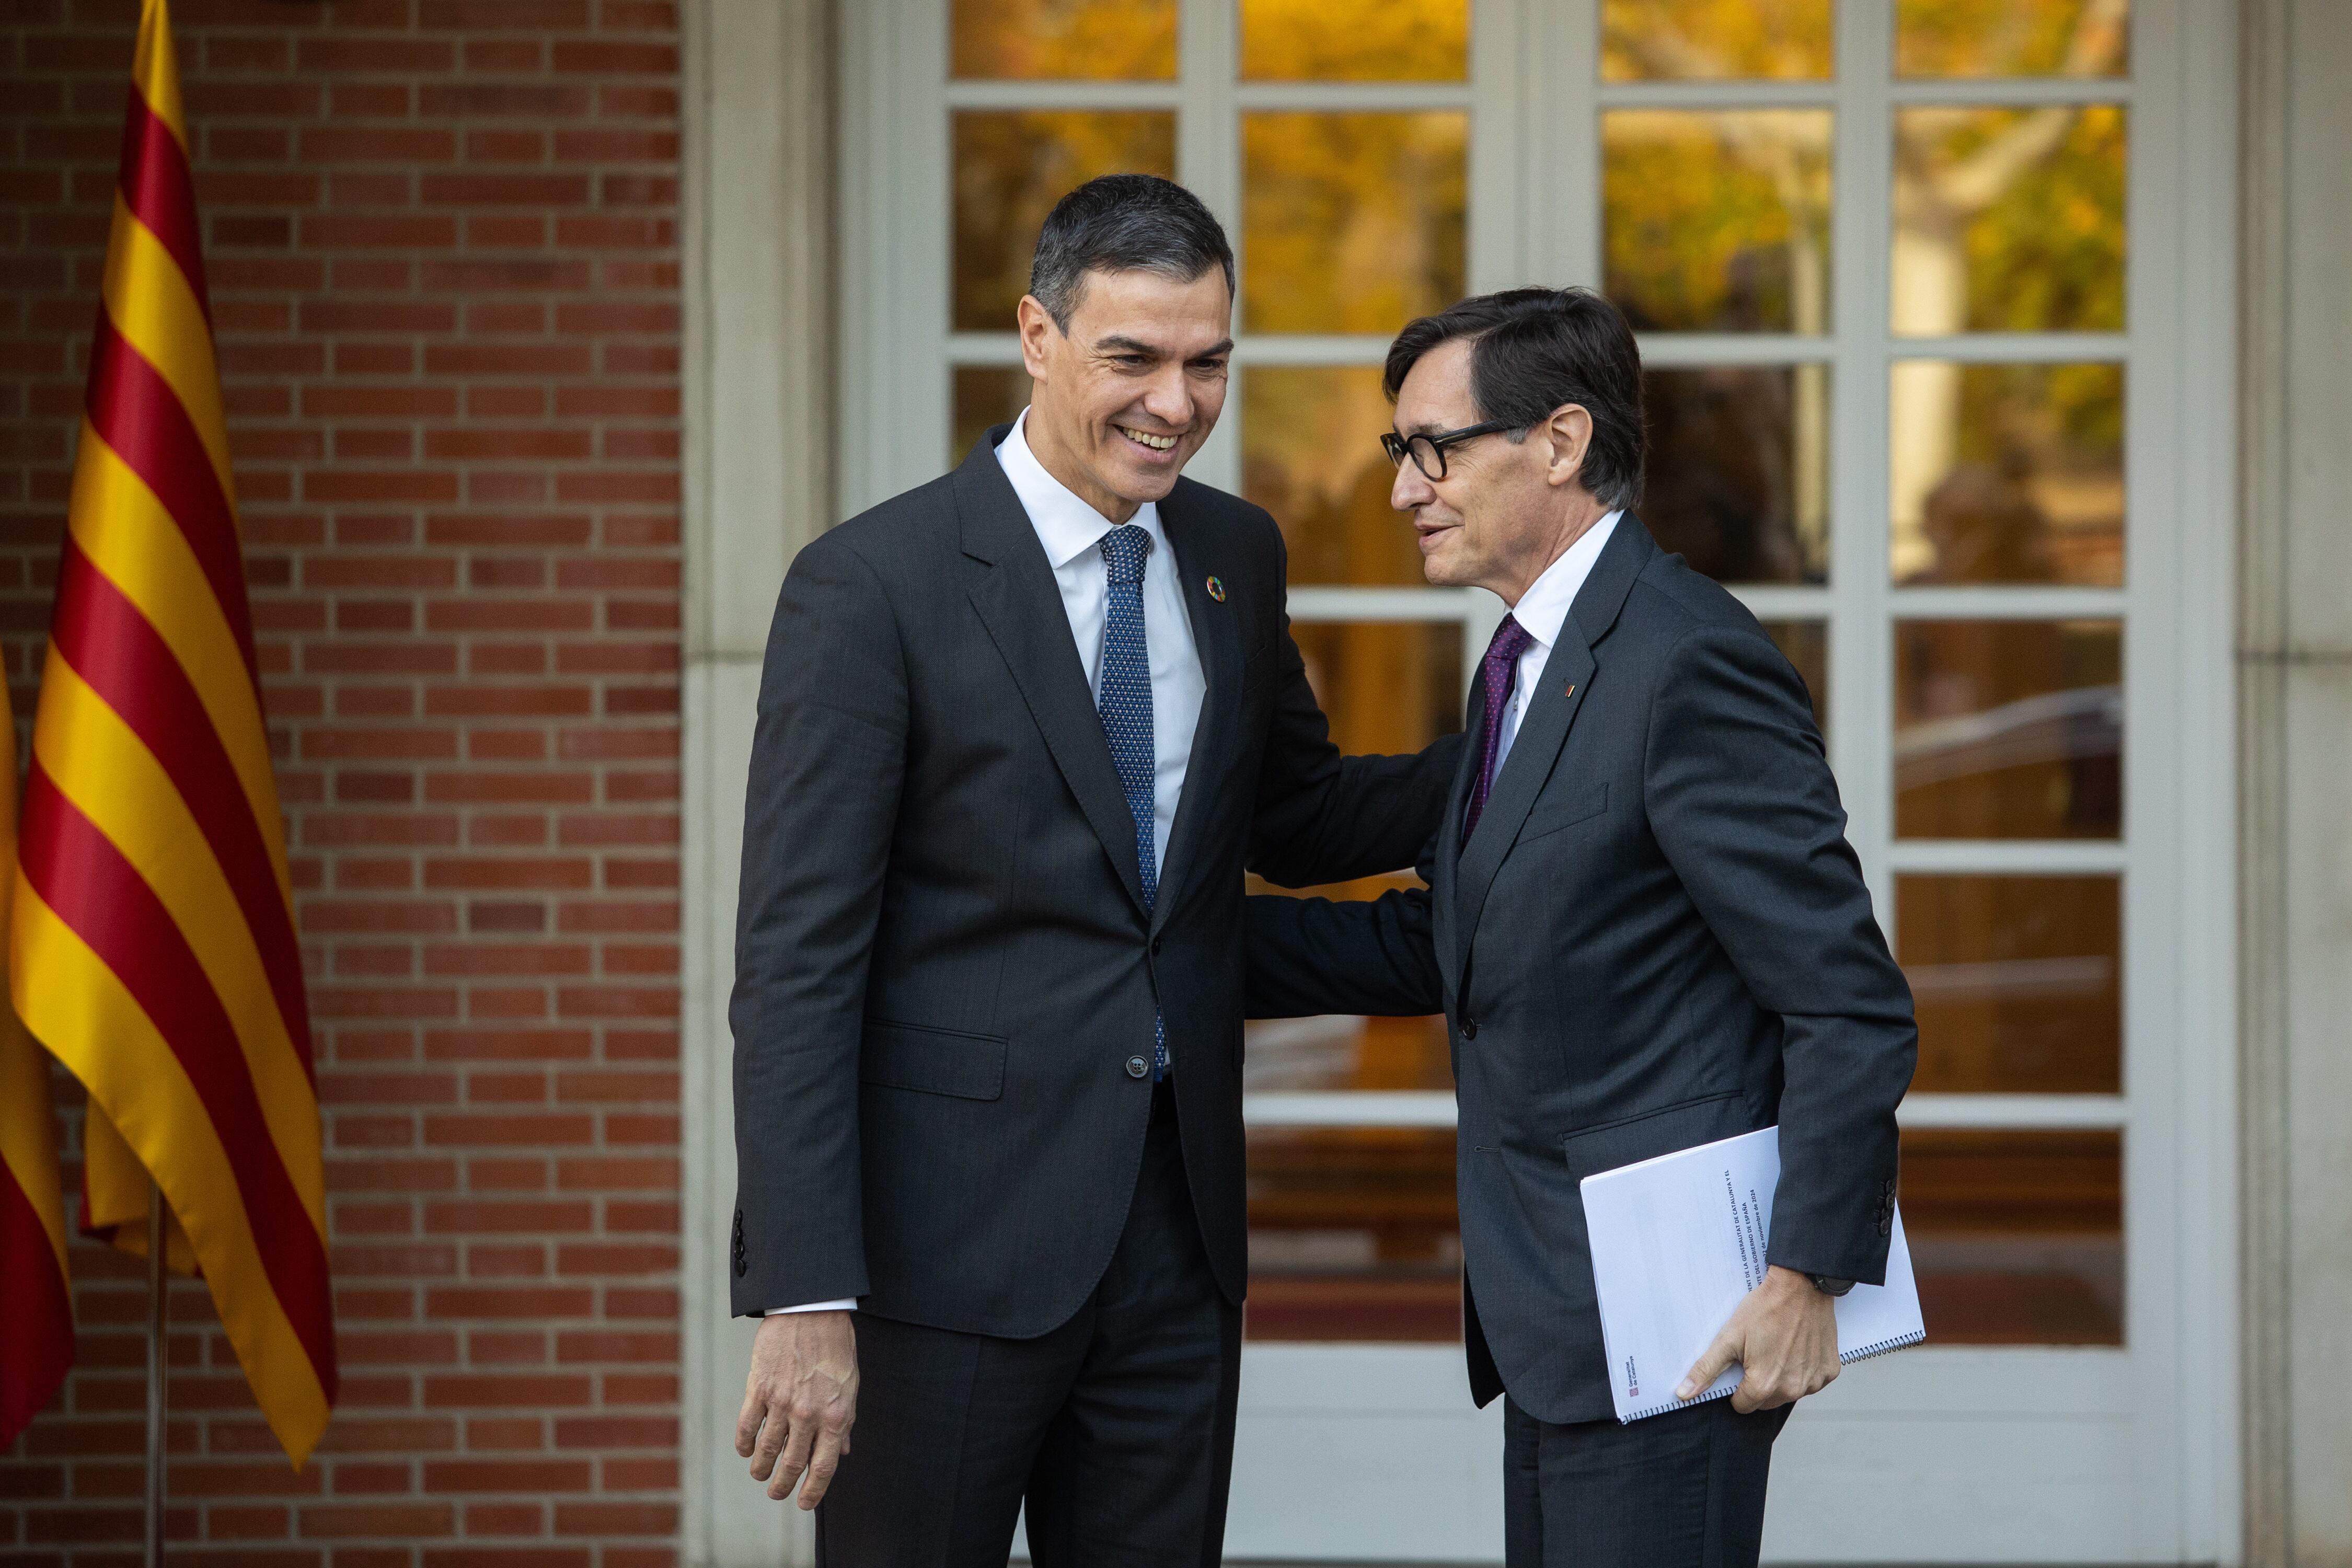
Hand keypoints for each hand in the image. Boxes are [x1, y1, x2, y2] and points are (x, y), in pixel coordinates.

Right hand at [737, 1310, 859, 1507]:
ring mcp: (781, 1402)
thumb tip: (843, 1452)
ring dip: (761, 1469)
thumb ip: (845, 1422)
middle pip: (791, 1464)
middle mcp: (808, 1414)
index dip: (812, 1491)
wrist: (811, 1310)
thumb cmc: (835, 1347)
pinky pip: (747, 1426)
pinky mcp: (758, 1388)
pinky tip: (746, 1450)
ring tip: (760, 1475)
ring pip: (766, 1450)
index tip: (803, 1504)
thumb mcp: (850, 1386)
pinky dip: (744, 1444)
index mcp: (835, 1415)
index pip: (823, 1467)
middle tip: (776, 1493)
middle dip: (782, 1486)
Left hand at [1676, 1265, 1838, 1413]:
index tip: (1740, 1365)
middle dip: (1758, 1384)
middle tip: (1758, 1353)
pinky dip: (1802, 1370)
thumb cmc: (1764, 1309)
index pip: (1742, 1405)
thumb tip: (1684, 1394)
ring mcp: (1814, 1382)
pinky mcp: (1829, 1372)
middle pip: (1766, 1402)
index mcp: (1764, 1386)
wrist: (1802, 1286)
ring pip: (1788, 1393)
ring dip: (1781, 1378)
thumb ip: (1706, 1369)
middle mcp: (1792, 1390)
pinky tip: (1797, 1348)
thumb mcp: (1728, 1337)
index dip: (1736, 1387)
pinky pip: (1811, 1382)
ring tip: (1778, 1348)